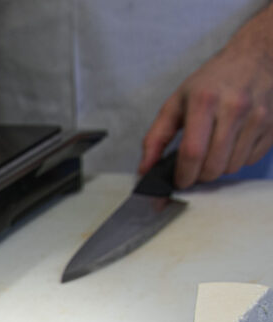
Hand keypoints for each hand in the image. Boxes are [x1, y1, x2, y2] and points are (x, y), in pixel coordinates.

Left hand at [140, 6, 272, 187]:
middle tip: (193, 169)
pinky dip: (237, 160)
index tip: (178, 182)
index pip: (192, 152)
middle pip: (213, 165)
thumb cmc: (211, 82)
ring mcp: (257, 117)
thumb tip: (144, 170)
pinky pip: (250, 160)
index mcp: (204, 101)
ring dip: (218, 168)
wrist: (255, 58)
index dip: (183, 175)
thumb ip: (156, 137)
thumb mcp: (177, 102)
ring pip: (233, 167)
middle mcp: (234, 108)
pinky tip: (232, 144)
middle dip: (199, 176)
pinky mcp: (272, 125)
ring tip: (212, 152)